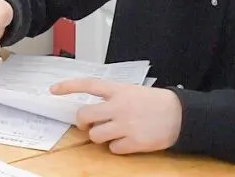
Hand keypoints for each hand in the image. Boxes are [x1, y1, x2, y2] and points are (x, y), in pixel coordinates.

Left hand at [50, 79, 181, 154]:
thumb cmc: (155, 102)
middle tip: (86, 123)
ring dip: (98, 136)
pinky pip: (113, 148)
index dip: (68, 86)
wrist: (181, 115)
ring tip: (109, 133)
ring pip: (95, 135)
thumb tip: (92, 109)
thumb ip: (112, 97)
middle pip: (85, 114)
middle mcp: (119, 106)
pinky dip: (116, 147)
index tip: (53, 90)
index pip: (88, 84)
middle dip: (81, 122)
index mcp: (119, 90)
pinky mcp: (135, 141)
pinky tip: (125, 141)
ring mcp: (126, 125)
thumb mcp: (132, 91)